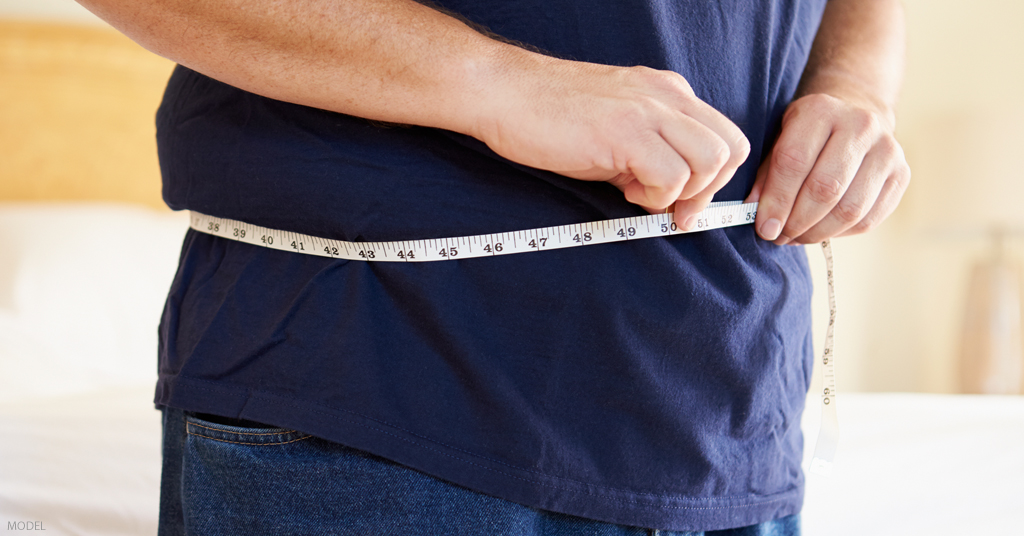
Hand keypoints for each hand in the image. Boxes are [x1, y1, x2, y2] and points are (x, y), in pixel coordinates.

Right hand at [468, 56, 749, 230]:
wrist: (503, 93)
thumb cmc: (549, 115)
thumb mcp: (614, 127)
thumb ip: (647, 152)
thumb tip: (667, 194)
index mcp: (667, 93)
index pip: (725, 137)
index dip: (714, 179)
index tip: (682, 203)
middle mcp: (667, 96)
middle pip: (730, 149)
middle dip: (707, 191)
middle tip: (669, 208)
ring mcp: (648, 111)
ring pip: (710, 161)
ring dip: (680, 192)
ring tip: (638, 192)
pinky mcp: (626, 132)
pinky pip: (672, 175)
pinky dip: (654, 196)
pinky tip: (621, 189)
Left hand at [745, 93, 909, 244]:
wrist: (854, 119)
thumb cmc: (807, 137)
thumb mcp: (779, 141)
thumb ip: (766, 176)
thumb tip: (761, 218)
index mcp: (821, 110)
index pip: (794, 162)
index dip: (776, 201)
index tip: (764, 227)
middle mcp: (860, 125)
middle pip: (825, 188)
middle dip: (797, 221)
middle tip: (779, 236)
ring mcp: (887, 150)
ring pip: (849, 210)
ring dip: (817, 233)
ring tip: (797, 236)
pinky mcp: (902, 175)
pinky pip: (869, 219)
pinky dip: (840, 233)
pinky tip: (821, 230)